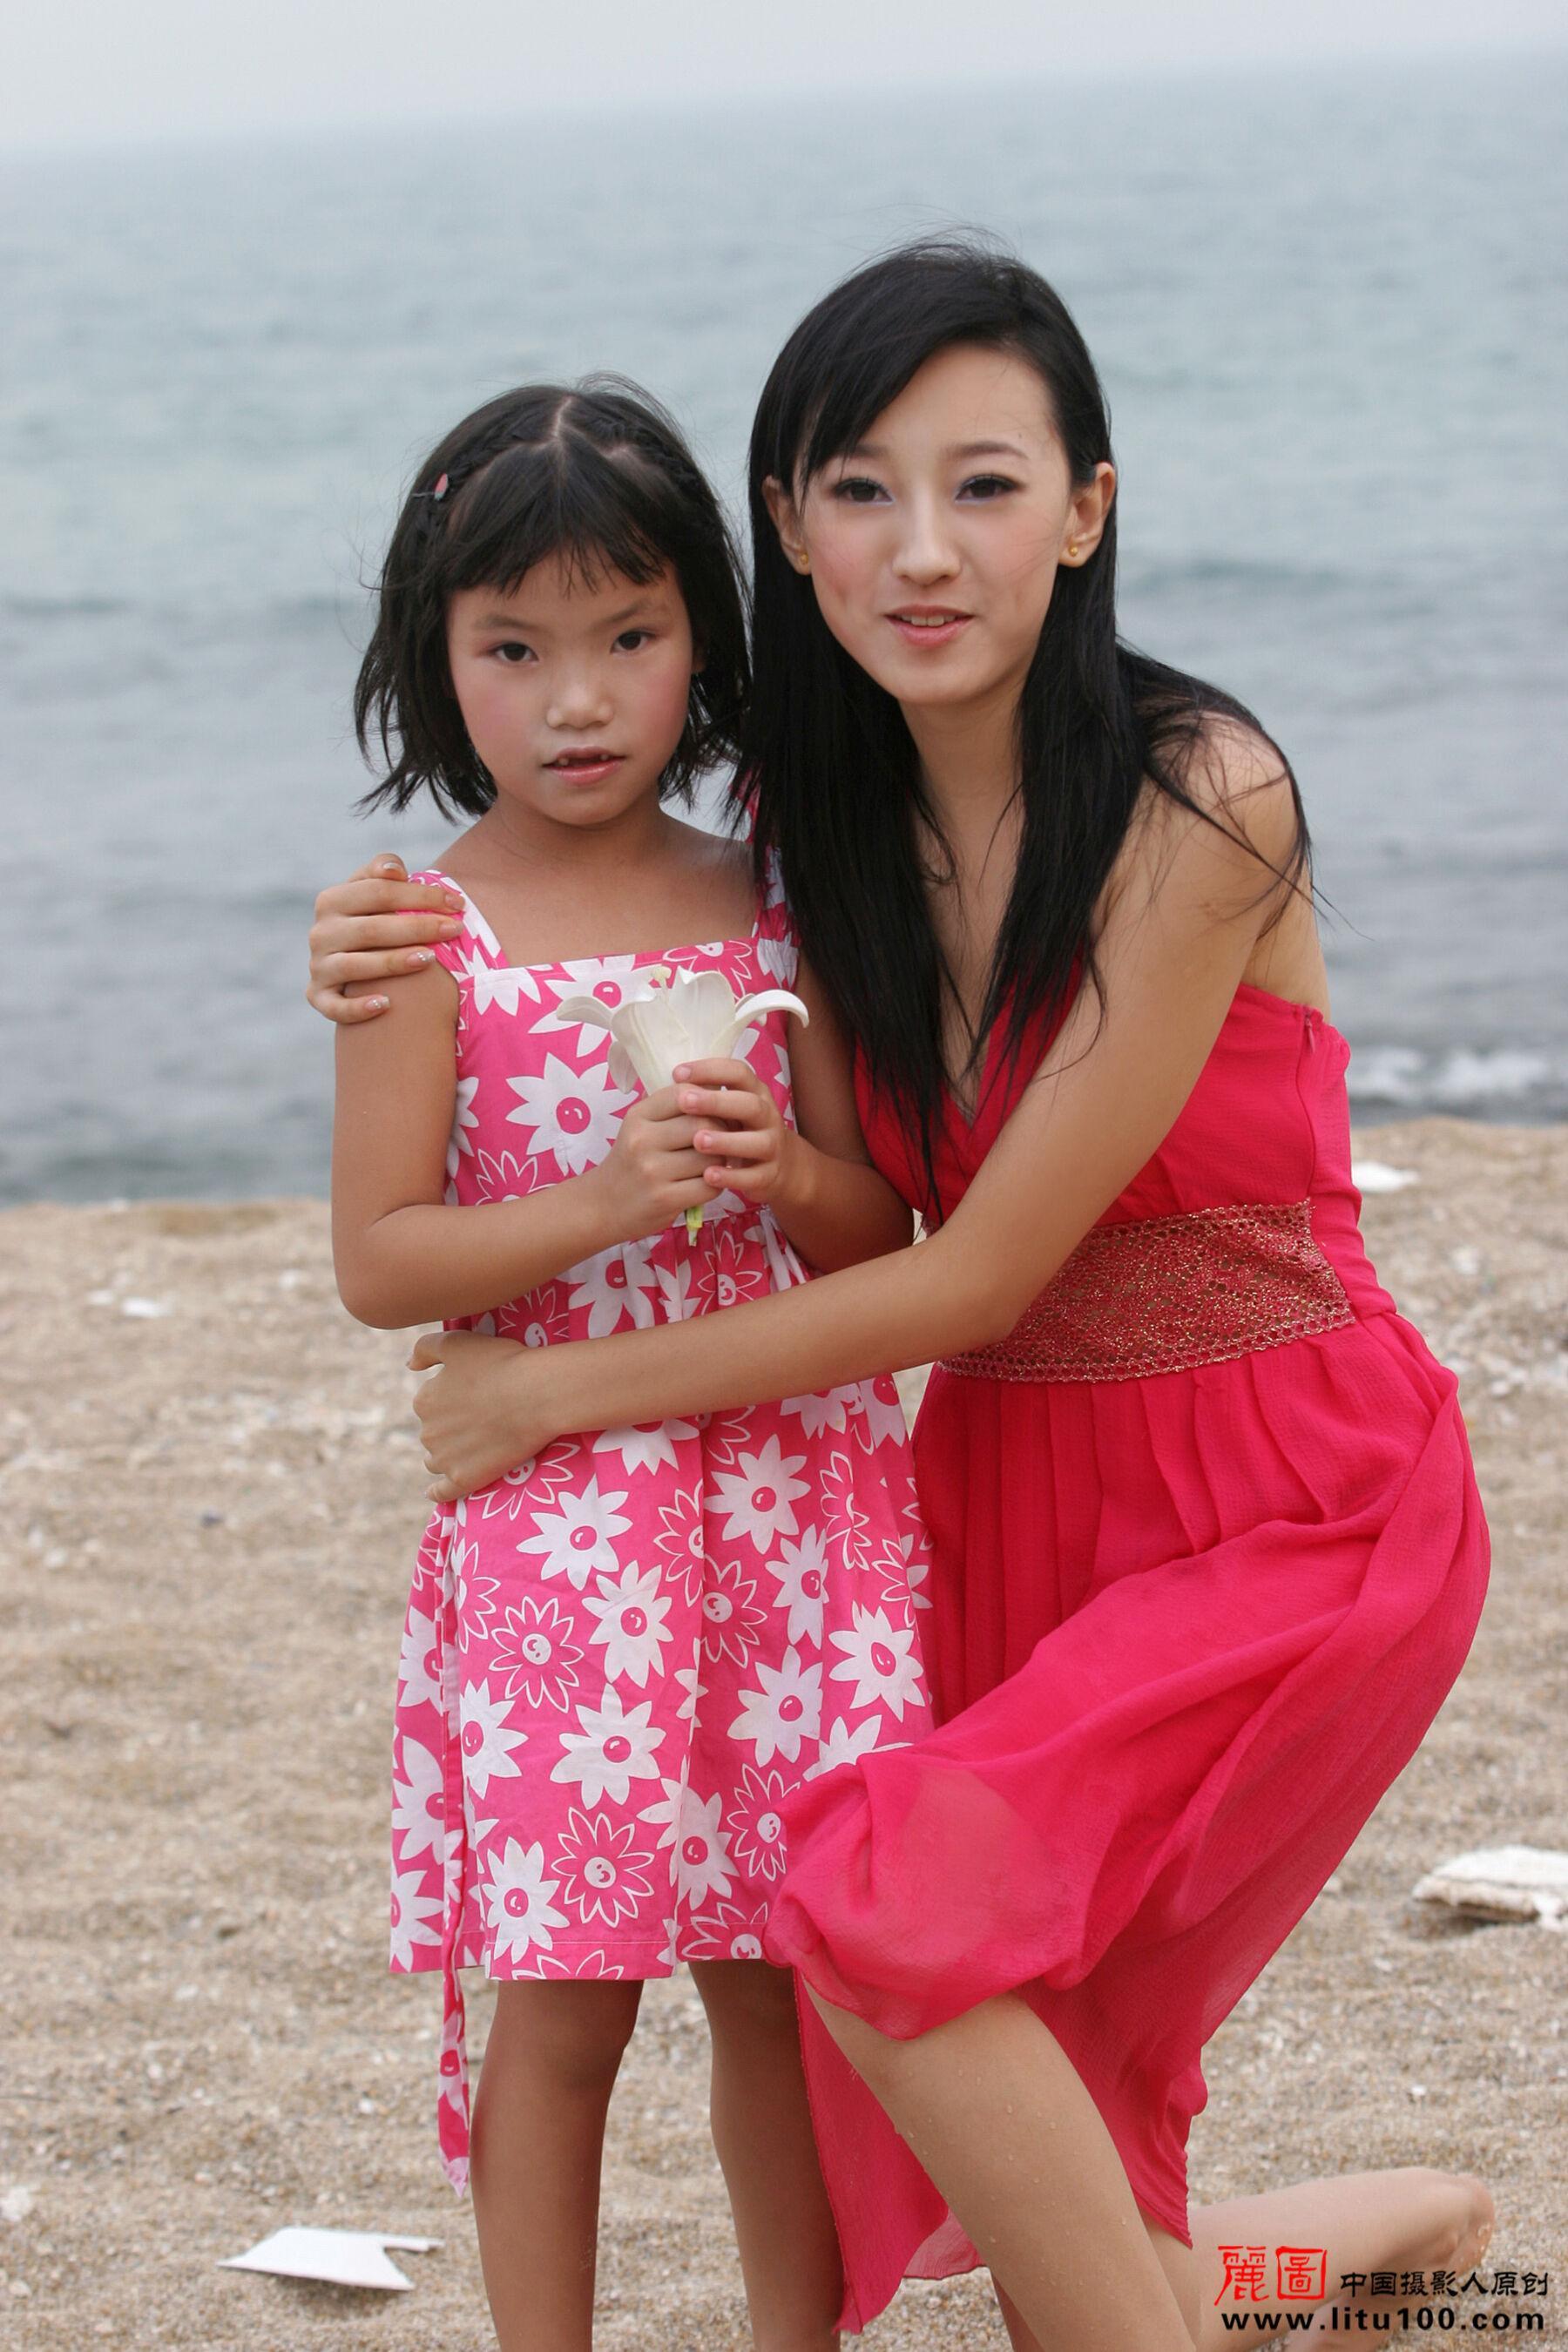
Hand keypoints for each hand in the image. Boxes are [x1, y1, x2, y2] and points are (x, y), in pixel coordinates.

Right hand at [307, 853, 466, 1023]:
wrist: (347, 964)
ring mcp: (319, 966)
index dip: (420, 896)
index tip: (458, 903)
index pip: (380, 892)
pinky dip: (357, 1007)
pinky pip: (334, 1007)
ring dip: (393, 962)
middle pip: (371, 929)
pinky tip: (386, 1004)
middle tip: (455, 930)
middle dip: (417, 928)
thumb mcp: (373, 892)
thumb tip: (395, 870)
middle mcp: (321, 932)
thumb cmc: (372, 920)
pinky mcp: (318, 996)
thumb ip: (383, 874)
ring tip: (430, 959)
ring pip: (355, 966)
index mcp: (332, 900)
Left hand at [408, 1328, 555, 1501]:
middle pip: (433, 1433)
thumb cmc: (501, 1363)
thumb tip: (409, 1365)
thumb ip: (425, 1348)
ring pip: (436, 1461)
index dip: (452, 1400)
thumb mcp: (457, 1342)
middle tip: (481, 1420)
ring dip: (446, 1456)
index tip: (475, 1397)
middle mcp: (428, 1432)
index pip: (430, 1404)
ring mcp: (445, 1459)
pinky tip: (435, 1492)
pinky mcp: (464, 1479)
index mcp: (425, 1400)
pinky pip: (442, 1492)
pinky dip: (438, 1492)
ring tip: (471, 1450)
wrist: (536, 1395)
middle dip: (450, 1429)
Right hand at [594, 1087, 721, 1242]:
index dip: (707, 1101)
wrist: (604, 1206)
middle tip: (723, 1140)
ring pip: (710, 1156)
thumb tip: (718, 1088)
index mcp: (638, 1116)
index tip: (713, 1113)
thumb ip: (672, 1109)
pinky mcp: (664, 1198)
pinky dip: (716, 1185)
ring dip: (720, 1161)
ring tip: (713, 1163)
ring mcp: (652, 1171)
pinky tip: (707, 1183)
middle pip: (702, 1124)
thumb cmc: (632, 1162)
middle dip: (721, 1132)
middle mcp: (642, 1140)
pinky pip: (709, 1186)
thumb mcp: (641, 1127)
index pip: (684, 1093)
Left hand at [674, 1058, 793, 1207]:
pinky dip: (732, 1177)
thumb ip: (706, 1096)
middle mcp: (767, 1116)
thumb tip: (674, 1081)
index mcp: (755, 1093)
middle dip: (717, 1102)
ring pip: (756, 1142)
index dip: (710, 1070)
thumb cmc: (738, 1130)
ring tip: (698, 1141)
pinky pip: (754, 1176)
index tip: (677, 1073)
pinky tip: (708, 1176)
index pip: (738, 1073)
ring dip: (726, 1141)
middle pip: (750, 1104)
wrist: (777, 1166)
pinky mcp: (769, 1175)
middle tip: (685, 1101)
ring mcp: (772, 1146)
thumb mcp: (727, 1109)